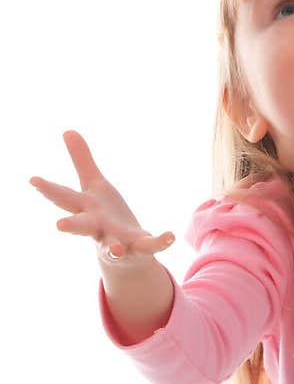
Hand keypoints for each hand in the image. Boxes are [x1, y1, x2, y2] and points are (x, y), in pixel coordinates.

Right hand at [29, 130, 174, 263]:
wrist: (123, 253)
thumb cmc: (103, 215)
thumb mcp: (94, 185)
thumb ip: (82, 160)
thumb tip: (67, 130)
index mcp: (86, 209)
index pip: (64, 197)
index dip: (48, 188)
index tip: (33, 179)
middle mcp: (97, 228)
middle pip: (82, 227)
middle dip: (72, 226)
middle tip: (59, 225)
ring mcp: (117, 242)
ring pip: (112, 248)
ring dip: (113, 249)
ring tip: (117, 250)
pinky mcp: (138, 248)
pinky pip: (149, 246)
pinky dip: (159, 242)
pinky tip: (170, 236)